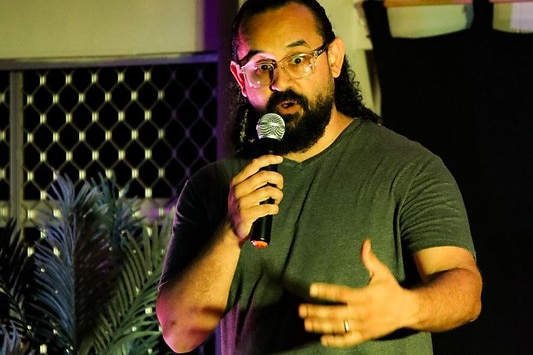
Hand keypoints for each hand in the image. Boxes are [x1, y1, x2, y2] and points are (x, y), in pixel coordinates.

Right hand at [227, 155, 283, 243]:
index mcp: (237, 181)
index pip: (254, 164)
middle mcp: (238, 190)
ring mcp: (242, 202)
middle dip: (277, 179)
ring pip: (268, 191)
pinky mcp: (246, 214)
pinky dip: (274, 208)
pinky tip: (273, 209)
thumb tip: (272, 172)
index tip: (280, 159)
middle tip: (280, 185)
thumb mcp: (242, 191)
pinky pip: (268, 207)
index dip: (268, 159)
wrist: (231, 229)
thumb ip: (253, 180)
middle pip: (264, 176)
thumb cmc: (241, 208)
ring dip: (277, 195)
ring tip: (276, 200)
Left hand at [298, 239, 413, 346]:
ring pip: (339, 328)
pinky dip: (335, 341)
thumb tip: (364, 242)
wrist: (407, 311)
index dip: (325, 291)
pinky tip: (322, 339)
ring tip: (306, 323)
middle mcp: (363, 312)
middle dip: (317, 312)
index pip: (341, 294)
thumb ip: (370, 259)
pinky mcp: (365, 335)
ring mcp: (363, 326)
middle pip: (336, 313)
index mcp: (365, 296)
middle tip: (301, 309)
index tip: (311, 289)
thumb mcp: (382, 273)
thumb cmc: (391, 289)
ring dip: (321, 326)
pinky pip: (348, 340)